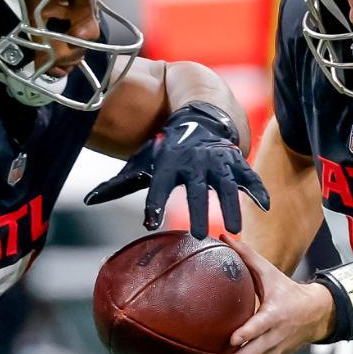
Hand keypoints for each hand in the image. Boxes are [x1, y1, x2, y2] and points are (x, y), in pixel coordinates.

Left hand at [84, 102, 268, 238]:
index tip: (149, 223)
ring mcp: (217, 160)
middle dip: (199, 210)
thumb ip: (118, 184)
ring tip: (236, 229)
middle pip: (196, 189)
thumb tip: (88, 200)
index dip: (153, 202)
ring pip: (226, 184)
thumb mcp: (142, 162)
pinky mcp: (235, 160)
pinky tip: (264, 207)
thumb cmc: (165, 149)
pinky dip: (257, 188)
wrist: (196, 119)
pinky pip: (248, 175)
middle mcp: (193, 161)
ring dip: (232, 206)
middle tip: (202, 235)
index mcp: (168, 163)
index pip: (158, 185)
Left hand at [181, 235, 333, 353]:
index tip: (231, 339)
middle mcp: (273, 338)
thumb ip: (247, 254)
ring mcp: (272, 352)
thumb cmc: (287, 291)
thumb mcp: (269, 272)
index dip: (247, 333)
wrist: (315, 315)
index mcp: (274, 315)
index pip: (260, 326)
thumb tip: (222, 235)